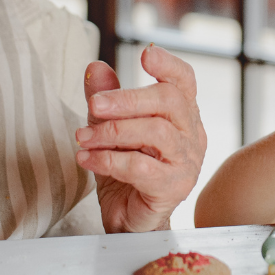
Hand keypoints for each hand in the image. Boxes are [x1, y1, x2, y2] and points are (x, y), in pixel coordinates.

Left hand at [76, 45, 206, 232]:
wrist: (130, 222)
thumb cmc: (125, 173)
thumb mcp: (109, 131)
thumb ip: (106, 99)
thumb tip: (94, 67)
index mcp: (181, 115)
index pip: (184, 81)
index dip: (168, 64)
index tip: (146, 53)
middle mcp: (191, 135)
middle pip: (169, 100)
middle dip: (127, 98)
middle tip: (94, 104)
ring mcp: (187, 162)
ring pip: (156, 132)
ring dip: (112, 131)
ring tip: (83, 137)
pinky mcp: (174, 188)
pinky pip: (141, 167)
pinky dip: (108, 159)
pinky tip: (86, 158)